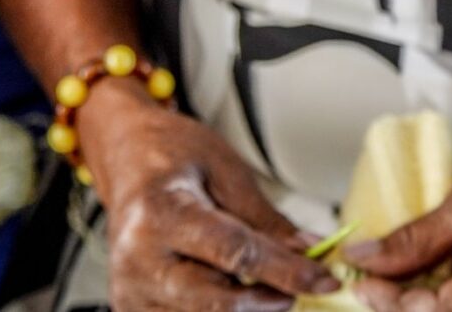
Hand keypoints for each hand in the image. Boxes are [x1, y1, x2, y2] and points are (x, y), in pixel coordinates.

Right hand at [76, 79, 341, 310]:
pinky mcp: (131, 306)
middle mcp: (137, 258)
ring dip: (248, 306)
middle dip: (270, 298)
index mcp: (160, 212)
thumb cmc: (172, 155)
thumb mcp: (226, 170)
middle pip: (220, 300)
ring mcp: (130, 288)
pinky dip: (221, 308)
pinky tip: (237, 288)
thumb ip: (266, 219)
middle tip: (302, 284)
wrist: (127, 158)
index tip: (324, 279)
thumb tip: (309, 251)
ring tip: (270, 283)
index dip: (287, 271)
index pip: (236, 254)